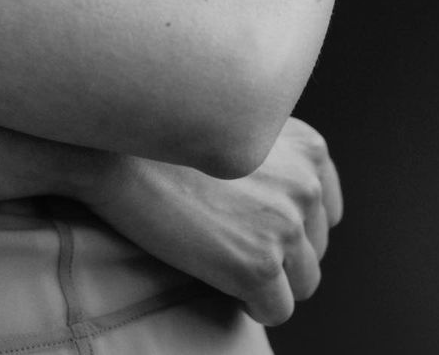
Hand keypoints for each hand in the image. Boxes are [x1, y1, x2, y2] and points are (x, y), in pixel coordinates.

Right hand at [79, 118, 341, 325]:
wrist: (114, 151)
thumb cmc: (160, 137)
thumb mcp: (235, 128)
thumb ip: (272, 156)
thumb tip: (279, 203)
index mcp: (308, 148)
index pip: (324, 208)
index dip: (289, 224)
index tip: (254, 223)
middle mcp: (307, 185)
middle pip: (314, 250)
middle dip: (278, 255)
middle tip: (226, 239)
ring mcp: (285, 227)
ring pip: (302, 285)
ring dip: (267, 282)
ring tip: (219, 259)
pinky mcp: (259, 266)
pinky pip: (276, 311)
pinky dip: (250, 305)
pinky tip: (217, 277)